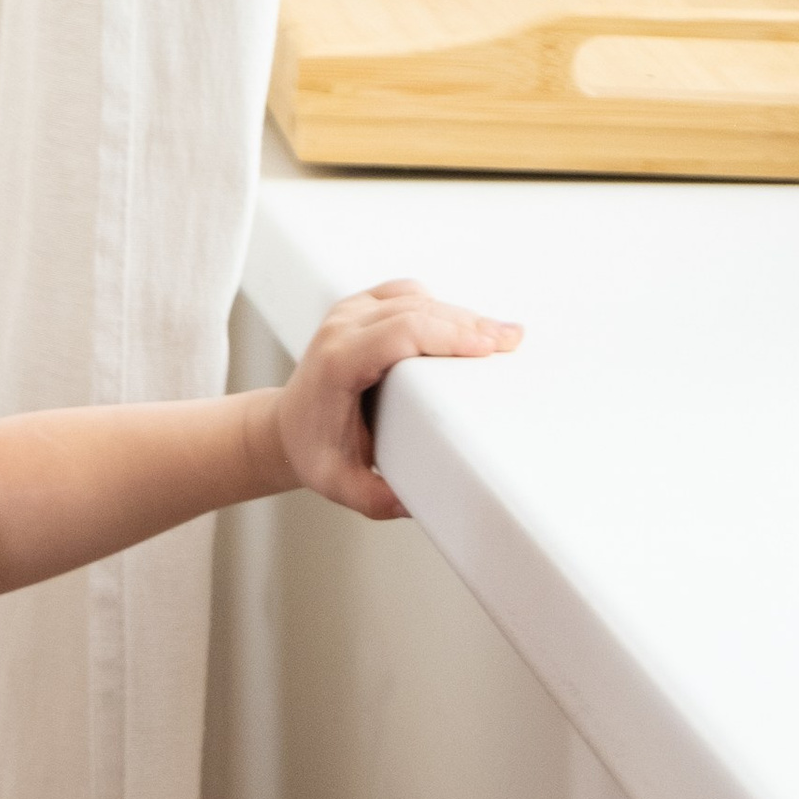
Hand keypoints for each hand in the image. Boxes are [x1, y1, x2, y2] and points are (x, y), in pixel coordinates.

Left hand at [266, 280, 520, 519]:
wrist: (286, 428)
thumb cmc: (313, 451)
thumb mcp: (339, 485)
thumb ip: (376, 498)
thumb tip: (417, 503)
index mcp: (337, 363)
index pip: (401, 333)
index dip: (449, 334)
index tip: (488, 348)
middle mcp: (340, 329)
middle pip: (416, 310)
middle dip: (469, 324)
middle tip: (512, 341)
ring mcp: (348, 313)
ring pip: (415, 298)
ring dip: (460, 315)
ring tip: (498, 337)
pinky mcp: (359, 308)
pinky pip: (406, 296)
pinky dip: (438, 308)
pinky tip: (464, 326)